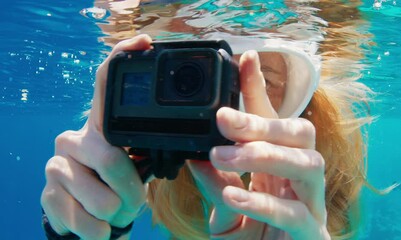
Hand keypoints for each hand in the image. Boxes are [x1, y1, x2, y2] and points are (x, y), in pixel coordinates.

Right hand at [41, 35, 152, 239]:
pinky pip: (82, 219)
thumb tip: (184, 150)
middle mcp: (74, 138)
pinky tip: (98, 224)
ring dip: (117, 212)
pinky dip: (99, 230)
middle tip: (137, 201)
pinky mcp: (46, 194)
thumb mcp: (135, 167)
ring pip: (100, 197)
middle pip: (111, 157)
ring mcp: (56, 165)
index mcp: (100, 127)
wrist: (88, 218)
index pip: (105, 83)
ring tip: (116, 209)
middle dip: (132, 190)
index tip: (143, 42)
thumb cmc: (117, 186)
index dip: (122, 58)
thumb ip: (147, 153)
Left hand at [188, 51, 329, 238]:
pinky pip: (296, 212)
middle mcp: (299, 178)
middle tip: (223, 118)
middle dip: (264, 121)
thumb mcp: (226, 206)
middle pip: (300, 132)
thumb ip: (216, 182)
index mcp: (279, 166)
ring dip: (264, 154)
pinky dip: (264, 201)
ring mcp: (310, 204)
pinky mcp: (311, 233)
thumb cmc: (253, 237)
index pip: (274, 120)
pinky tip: (235, 195)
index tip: (244, 58)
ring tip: (224, 155)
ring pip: (307, 164)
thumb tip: (194, 155)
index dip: (261, 89)